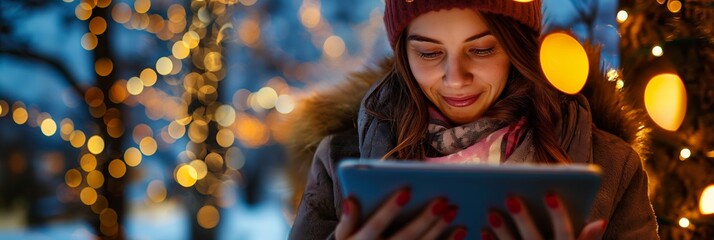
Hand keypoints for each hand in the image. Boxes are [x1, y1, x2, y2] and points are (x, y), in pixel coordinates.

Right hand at [335, 188, 466, 239]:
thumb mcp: (344, 235)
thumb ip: (347, 219)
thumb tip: (350, 200)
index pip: (376, 225)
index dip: (390, 209)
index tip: (406, 191)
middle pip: (405, 237)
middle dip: (424, 219)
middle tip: (442, 200)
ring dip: (439, 230)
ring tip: (453, 210)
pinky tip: (461, 231)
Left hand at [482, 193, 606, 239]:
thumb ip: (585, 239)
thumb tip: (600, 221)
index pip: (565, 233)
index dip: (558, 214)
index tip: (549, 193)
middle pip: (534, 239)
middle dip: (523, 219)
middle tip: (510, 198)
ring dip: (502, 232)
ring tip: (491, 213)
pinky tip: (482, 230)